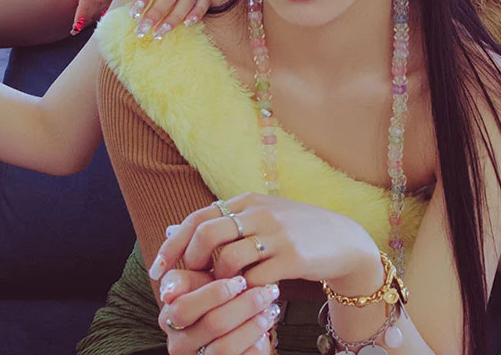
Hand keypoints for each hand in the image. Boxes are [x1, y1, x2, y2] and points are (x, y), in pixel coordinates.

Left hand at [151, 193, 381, 294]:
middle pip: (207, 234)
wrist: (343, 240)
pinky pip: (255, 280)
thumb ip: (221, 222)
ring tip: (222, 291)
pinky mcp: (293, 258)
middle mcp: (259, 213)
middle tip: (186, 282)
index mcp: (247, 202)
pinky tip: (245, 299)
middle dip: (189, 262)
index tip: (157, 269)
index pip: (197, 218)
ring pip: (228, 260)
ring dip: (218, 281)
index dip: (173, 244)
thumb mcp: (258, 217)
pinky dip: (244, 293)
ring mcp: (277, 235)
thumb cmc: (294, 231)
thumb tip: (172, 230)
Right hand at [158, 267, 278, 354]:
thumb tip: (189, 236)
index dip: (214, 293)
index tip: (239, 281)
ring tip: (270, 308)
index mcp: (169, 314)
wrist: (229, 334)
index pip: (184, 305)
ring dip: (253, 325)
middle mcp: (177, 341)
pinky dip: (257, 343)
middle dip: (242, 305)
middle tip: (265, 291)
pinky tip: (267, 327)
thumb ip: (196, 265)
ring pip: (225, 346)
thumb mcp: (204, 282)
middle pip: (211, 324)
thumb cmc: (217, 300)